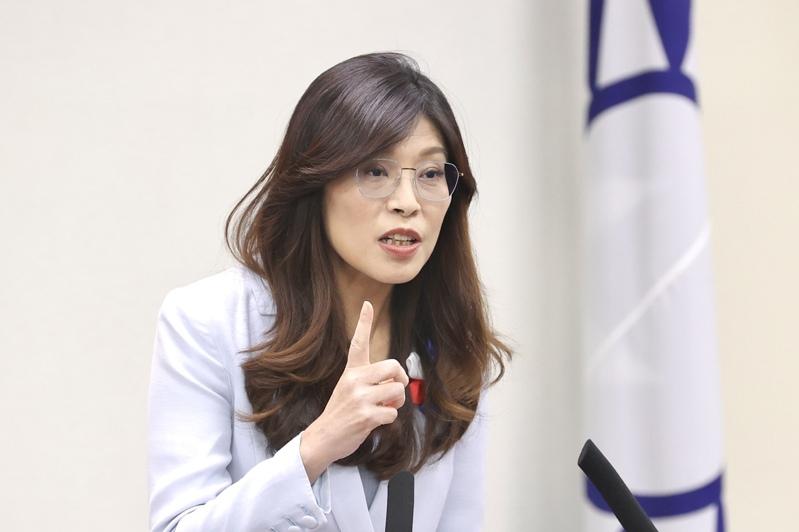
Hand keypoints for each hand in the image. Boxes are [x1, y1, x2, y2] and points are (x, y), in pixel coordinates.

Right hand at [299, 301, 408, 482]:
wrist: (323, 437)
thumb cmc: (342, 412)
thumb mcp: (350, 389)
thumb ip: (371, 381)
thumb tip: (398, 381)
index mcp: (351, 371)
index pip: (358, 343)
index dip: (363, 322)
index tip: (367, 304)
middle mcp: (354, 380)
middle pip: (393, 366)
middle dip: (400, 380)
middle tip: (394, 390)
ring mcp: (360, 397)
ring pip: (397, 391)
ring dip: (396, 403)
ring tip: (382, 408)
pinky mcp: (366, 415)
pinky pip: (393, 413)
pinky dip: (388, 419)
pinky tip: (374, 422)